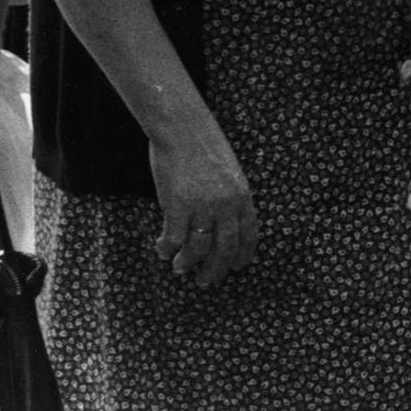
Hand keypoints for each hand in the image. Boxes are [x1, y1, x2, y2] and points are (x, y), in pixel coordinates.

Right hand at [148, 113, 259, 285]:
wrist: (183, 128)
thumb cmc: (202, 145)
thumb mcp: (228, 171)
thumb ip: (230, 196)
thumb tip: (222, 223)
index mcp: (243, 195)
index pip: (249, 234)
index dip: (244, 255)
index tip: (237, 267)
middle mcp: (226, 205)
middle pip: (225, 249)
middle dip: (216, 270)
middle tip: (205, 282)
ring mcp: (203, 206)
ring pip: (198, 249)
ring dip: (188, 263)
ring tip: (180, 269)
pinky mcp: (178, 205)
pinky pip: (173, 238)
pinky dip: (167, 249)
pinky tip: (161, 250)